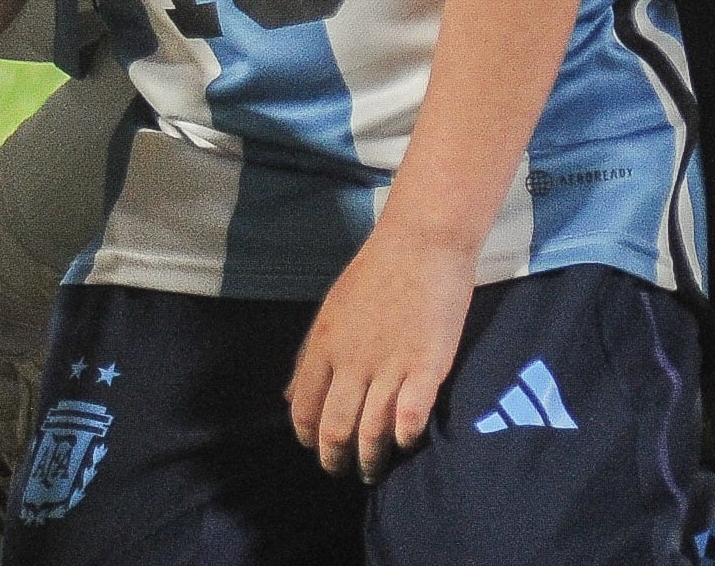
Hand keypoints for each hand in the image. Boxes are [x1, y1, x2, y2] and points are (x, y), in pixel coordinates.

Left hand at [286, 222, 478, 479]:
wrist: (422, 242)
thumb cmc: (375, 272)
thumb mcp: (330, 311)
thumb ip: (309, 357)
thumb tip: (286, 397)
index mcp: (324, 346)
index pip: (303, 408)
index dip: (307, 436)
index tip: (316, 448)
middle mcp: (352, 362)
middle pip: (335, 428)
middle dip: (335, 457)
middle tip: (343, 470)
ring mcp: (390, 366)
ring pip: (372, 432)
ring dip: (370, 459)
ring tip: (372, 471)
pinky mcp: (427, 367)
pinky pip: (410, 418)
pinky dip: (405, 438)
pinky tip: (406, 442)